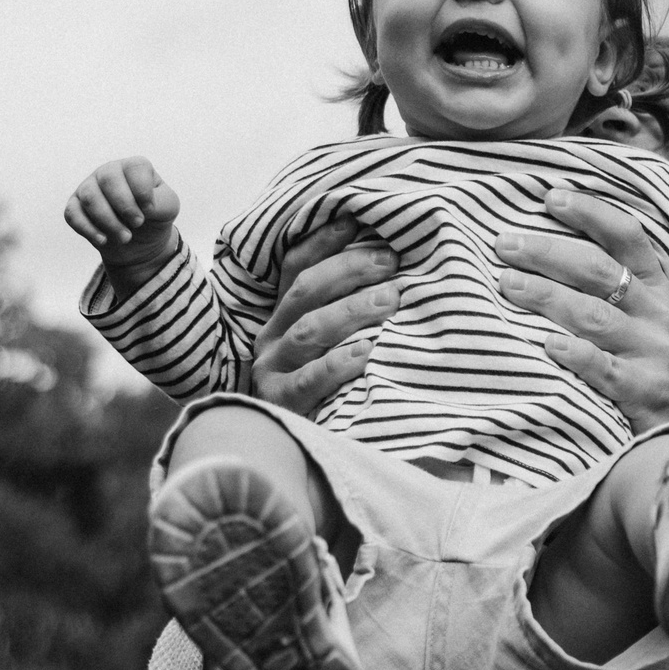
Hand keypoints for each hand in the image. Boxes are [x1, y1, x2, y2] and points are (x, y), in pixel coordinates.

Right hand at [65, 158, 182, 287]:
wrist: (139, 243)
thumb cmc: (155, 217)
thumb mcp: (168, 209)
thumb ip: (161, 203)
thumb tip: (141, 207)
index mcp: (134, 167)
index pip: (135, 168)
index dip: (142, 191)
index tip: (149, 211)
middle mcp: (109, 171)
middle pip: (108, 179)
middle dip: (124, 206)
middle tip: (137, 224)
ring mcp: (89, 187)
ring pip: (90, 197)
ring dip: (109, 221)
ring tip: (125, 238)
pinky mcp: (75, 206)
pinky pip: (73, 214)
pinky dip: (88, 229)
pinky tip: (103, 240)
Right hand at [251, 217, 401, 418]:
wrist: (288, 450)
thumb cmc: (326, 388)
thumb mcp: (333, 343)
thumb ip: (349, 309)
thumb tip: (395, 270)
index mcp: (283, 316)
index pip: (297, 266)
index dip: (324, 240)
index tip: (357, 219)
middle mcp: (273, 337)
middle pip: (305, 290)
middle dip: (348, 270)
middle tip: (392, 262)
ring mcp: (273, 370)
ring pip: (309, 330)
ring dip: (350, 311)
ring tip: (389, 300)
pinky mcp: (282, 404)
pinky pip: (309, 380)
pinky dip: (337, 365)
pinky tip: (367, 354)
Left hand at [494, 188, 668, 431]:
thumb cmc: (658, 358)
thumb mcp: (652, 313)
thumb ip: (615, 281)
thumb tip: (549, 246)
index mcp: (657, 286)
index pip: (627, 236)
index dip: (591, 212)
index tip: (551, 198)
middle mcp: (656, 313)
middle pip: (599, 271)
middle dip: (548, 253)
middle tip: (506, 245)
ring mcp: (651, 352)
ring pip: (595, 316)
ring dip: (548, 296)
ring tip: (508, 284)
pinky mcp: (643, 391)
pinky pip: (605, 369)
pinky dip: (576, 354)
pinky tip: (547, 344)